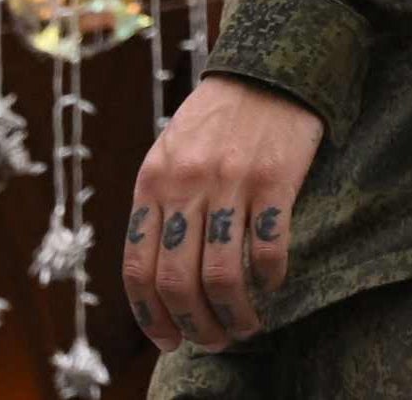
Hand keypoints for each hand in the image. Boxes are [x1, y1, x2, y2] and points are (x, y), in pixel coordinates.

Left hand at [122, 72, 323, 353]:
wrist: (265, 69)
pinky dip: (269, 278)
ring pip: (222, 276)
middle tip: (214, 341)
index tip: (168, 343)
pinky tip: (273, 282)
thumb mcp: (169, 155)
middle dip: (195, 326)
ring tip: (246, 326)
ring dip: (234, 315)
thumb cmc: (215, 121)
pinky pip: (267, 249)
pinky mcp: (274, 178)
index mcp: (153, 182)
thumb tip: (154, 282)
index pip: (138, 268)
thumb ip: (159, 208)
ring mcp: (229, 181)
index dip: (150, 317)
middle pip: (177, 282)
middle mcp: (185, 184)